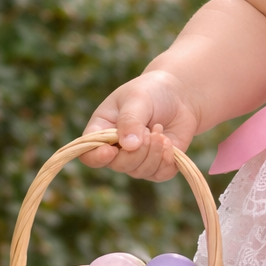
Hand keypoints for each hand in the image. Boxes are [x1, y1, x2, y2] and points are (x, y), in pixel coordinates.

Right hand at [81, 71, 201, 181]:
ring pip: (140, 171)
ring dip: (154, 153)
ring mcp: (137, 159)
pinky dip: (167, 160)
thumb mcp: (137, 99)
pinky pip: (161, 174)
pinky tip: (169, 142)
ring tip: (159, 130)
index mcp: (101, 131)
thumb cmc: (150, 91)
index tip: (112, 149)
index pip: (89, 154)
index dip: (97, 157)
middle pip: (118, 165)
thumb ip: (130, 120)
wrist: (177, 94)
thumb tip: (129, 146)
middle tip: (150, 130)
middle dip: (137, 151)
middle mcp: (116, 149)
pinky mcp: (159, 164)